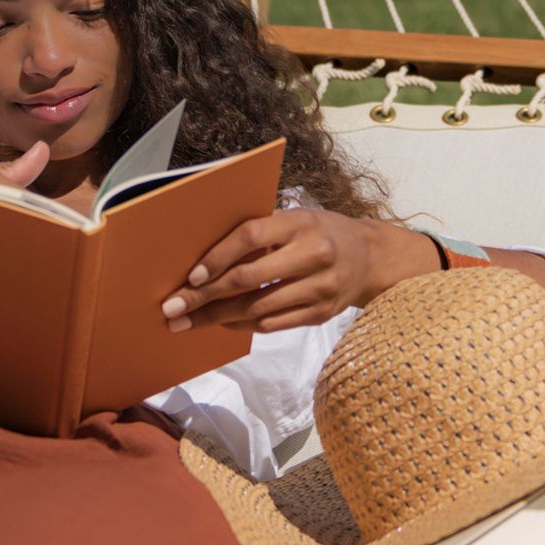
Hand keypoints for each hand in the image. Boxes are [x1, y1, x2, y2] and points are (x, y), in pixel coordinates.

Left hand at [161, 209, 437, 335]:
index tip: (191, 276)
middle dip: (205, 296)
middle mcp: (313, 254)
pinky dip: (243, 325)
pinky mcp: (321, 314)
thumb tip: (206, 258)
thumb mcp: (296, 219)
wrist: (370, 258)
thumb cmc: (320, 232)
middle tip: (173, 308)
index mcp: (301, 222)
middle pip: (249, 278)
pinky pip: (273, 324)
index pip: (252, 236)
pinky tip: (223, 323)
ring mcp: (320, 287)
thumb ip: (261, 231)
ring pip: (258, 308)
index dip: (218, 256)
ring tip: (189, 322)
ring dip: (218, 317)